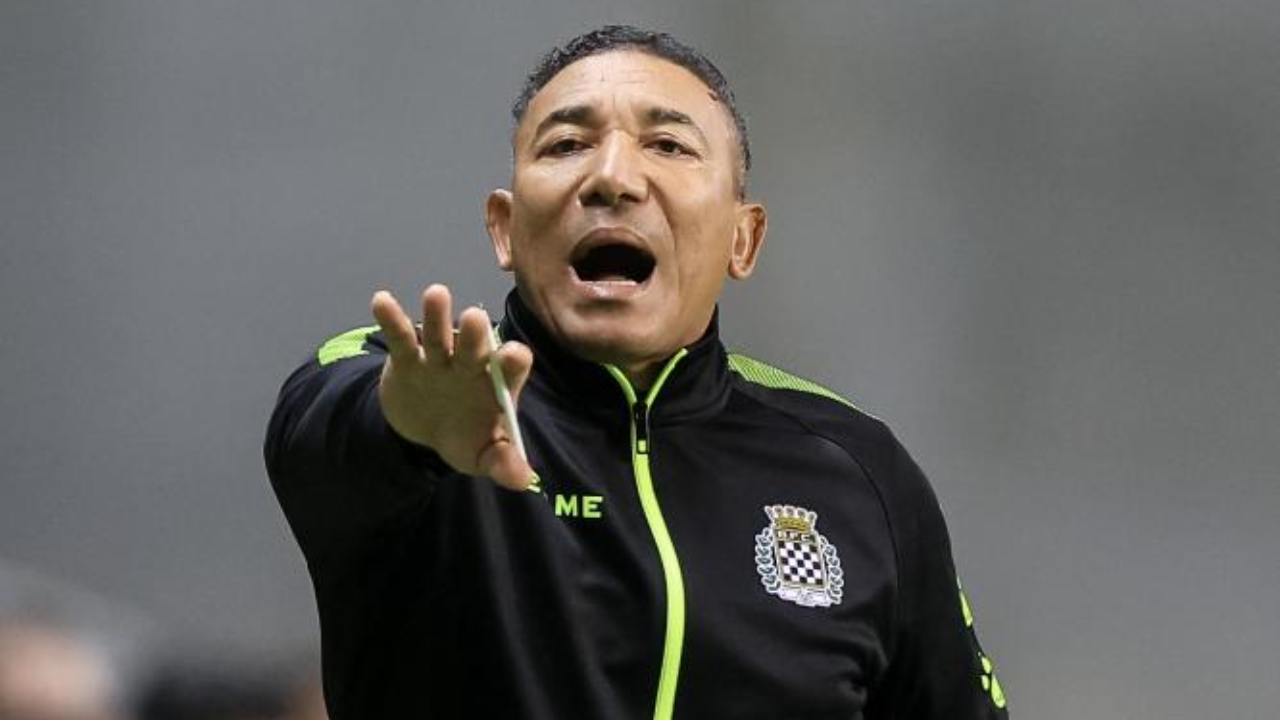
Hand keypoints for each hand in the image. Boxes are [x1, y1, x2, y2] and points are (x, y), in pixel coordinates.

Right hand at [371, 284, 533, 489]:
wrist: (423, 430)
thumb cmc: (463, 436)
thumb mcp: (482, 455)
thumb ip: (502, 463)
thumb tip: (524, 481)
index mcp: (495, 383)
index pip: (511, 365)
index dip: (513, 360)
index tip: (513, 355)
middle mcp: (470, 363)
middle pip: (474, 345)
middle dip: (474, 333)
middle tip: (475, 317)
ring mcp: (438, 358)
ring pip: (439, 334)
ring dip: (437, 315)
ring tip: (435, 293)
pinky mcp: (408, 359)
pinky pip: (400, 338)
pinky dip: (391, 319)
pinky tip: (381, 300)